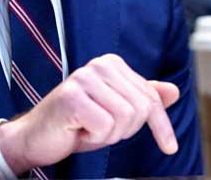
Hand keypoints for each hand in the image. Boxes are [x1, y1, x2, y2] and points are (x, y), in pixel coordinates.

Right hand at [0, 53, 179, 174]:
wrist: (37, 137)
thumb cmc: (76, 124)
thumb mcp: (116, 112)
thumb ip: (143, 99)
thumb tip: (173, 91)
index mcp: (112, 64)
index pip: (150, 97)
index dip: (161, 126)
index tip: (169, 147)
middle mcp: (99, 65)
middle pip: (140, 108)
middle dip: (125, 131)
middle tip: (101, 129)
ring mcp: (84, 79)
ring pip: (125, 118)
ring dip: (108, 135)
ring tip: (89, 128)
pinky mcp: (72, 97)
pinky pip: (104, 127)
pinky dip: (94, 138)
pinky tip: (78, 130)